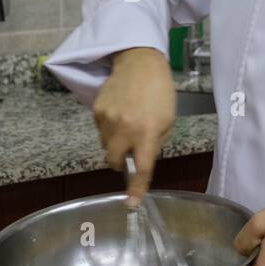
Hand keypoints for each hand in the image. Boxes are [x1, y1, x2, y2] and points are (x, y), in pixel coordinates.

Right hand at [93, 47, 175, 204]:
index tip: (131, 203)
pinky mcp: (96, 110)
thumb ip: (154, 144)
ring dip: (115, 143)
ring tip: (126, 124)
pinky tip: (119, 112)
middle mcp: (125, 128)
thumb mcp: (168, 121)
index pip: (141, 168)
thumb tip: (140, 160)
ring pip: (105, 145)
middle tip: (128, 152)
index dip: (136, 187)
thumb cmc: (160, 93)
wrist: (139, 62)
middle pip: (113, 161)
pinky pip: (100, 130)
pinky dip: (109, 128)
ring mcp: (107, 119)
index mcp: (147, 132)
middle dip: (119, 163)